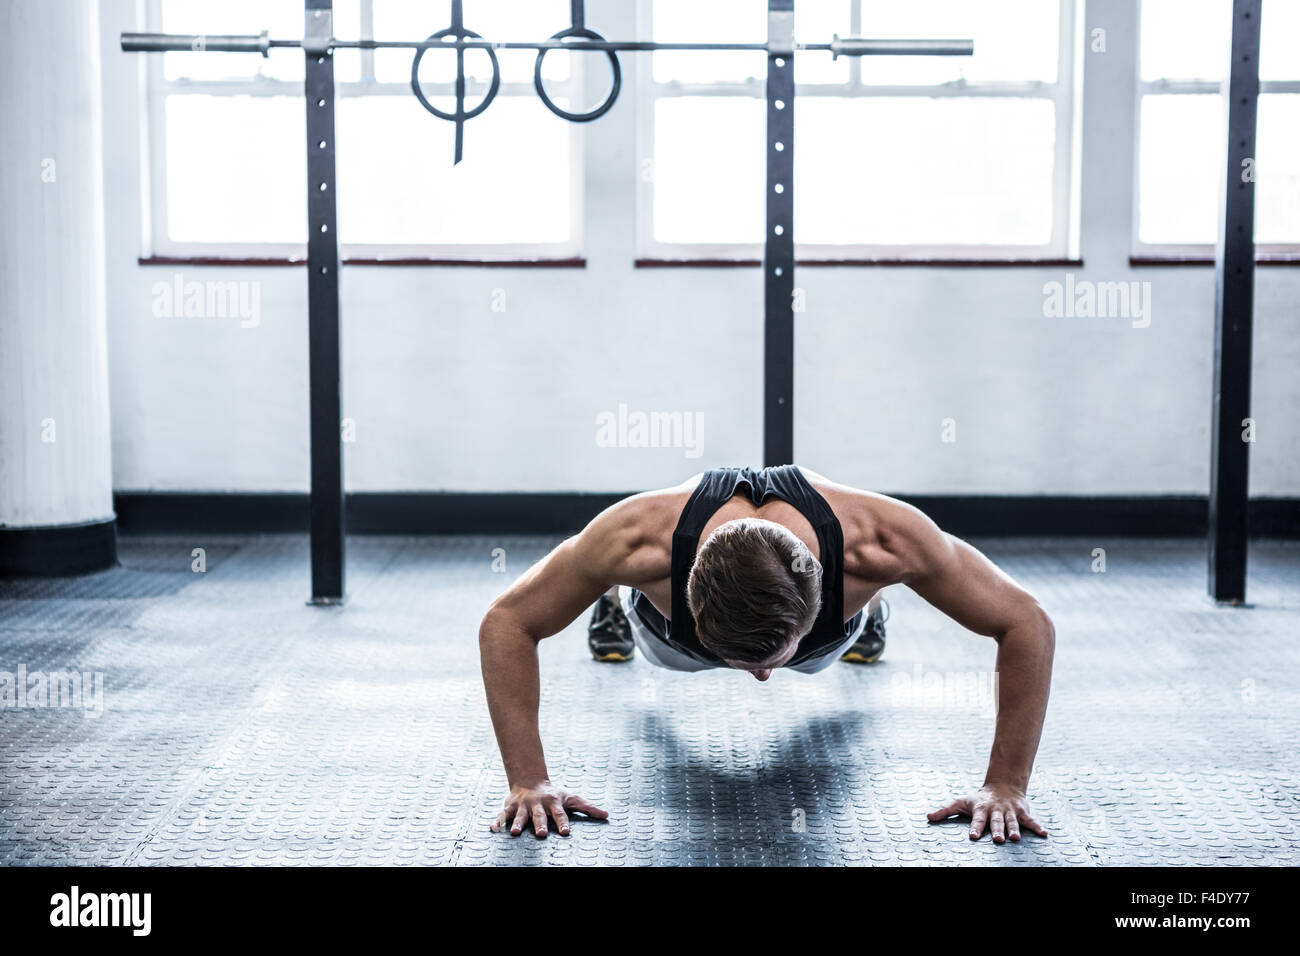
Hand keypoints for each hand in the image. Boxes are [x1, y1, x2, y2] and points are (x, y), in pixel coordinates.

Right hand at [490, 781, 607, 837]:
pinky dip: (498, 821)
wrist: (530, 780)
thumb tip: (606, 815)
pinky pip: (503, 814)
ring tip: (514, 832)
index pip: (560, 813)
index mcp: (553, 802)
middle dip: (540, 824)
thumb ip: (588, 808)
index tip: (566, 832)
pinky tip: (493, 829)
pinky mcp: (510, 807)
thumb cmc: (554, 795)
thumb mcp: (572, 798)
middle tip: (542, 834)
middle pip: (539, 815)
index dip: (563, 822)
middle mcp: (538, 803)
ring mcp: (523, 805)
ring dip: (517, 823)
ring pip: (520, 815)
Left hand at [927, 784, 1046, 842]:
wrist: (1002, 785)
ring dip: (1014, 829)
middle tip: (998, 840)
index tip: (972, 836)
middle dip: (997, 830)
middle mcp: (996, 810)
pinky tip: (1044, 834)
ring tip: (1015, 838)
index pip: (977, 819)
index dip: (975, 827)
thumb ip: (945, 810)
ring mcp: (1010, 811)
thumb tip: (928, 817)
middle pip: (996, 821)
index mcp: (981, 809)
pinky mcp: (1022, 811)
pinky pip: (1030, 820)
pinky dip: (1037, 826)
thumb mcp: (961, 802)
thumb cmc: (979, 799)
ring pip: (1012, 821)